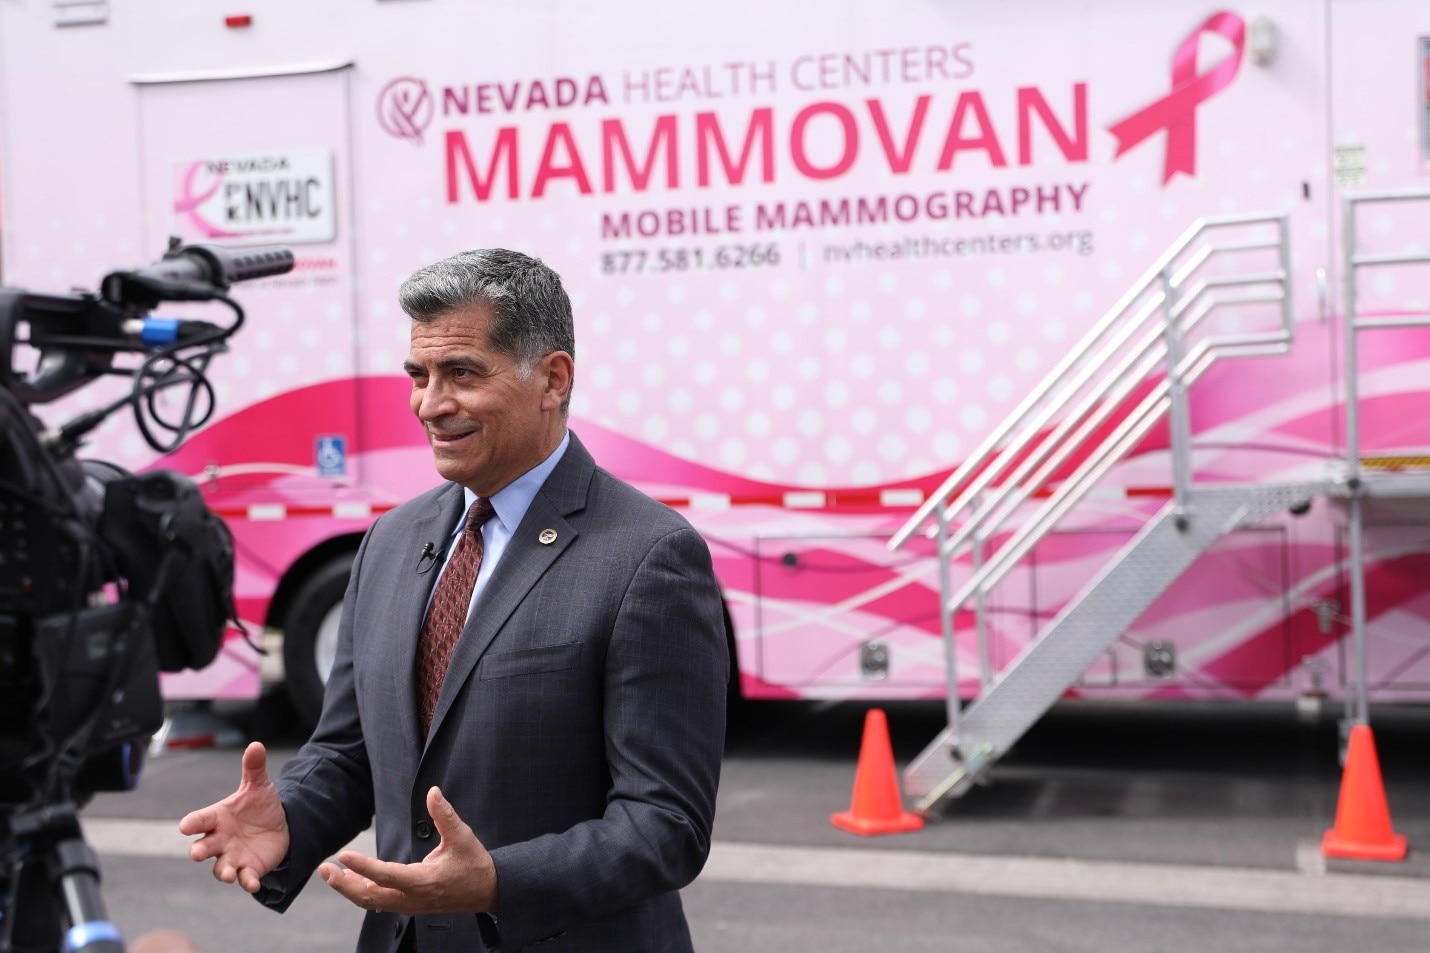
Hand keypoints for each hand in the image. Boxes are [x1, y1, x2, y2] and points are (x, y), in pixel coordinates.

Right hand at [179, 741, 289, 892]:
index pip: (199, 820)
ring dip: (223, 872)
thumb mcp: (258, 785)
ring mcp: (232, 856)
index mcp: (217, 817)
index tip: (185, 826)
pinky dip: (247, 881)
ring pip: (220, 868)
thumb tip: (256, 745)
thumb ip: (253, 768)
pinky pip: (244, 878)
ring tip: (228, 875)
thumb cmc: (258, 806)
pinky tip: (252, 883)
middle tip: (197, 853)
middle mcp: (220, 840)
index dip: (192, 823)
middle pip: (203, 847)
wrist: (278, 825)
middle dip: (199, 850)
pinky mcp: (248, 869)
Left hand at [318, 786, 496, 914]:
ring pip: (372, 902)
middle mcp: (412, 898)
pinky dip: (363, 892)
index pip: (386, 876)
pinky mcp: (409, 905)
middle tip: (324, 869)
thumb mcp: (462, 837)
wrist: (487, 891)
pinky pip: (380, 902)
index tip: (344, 855)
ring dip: (350, 888)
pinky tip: (352, 880)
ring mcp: (409, 905)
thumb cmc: (475, 864)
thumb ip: (445, 815)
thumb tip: (433, 792)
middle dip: (344, 884)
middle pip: (369, 896)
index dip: (363, 866)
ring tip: (331, 874)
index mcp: (423, 881)